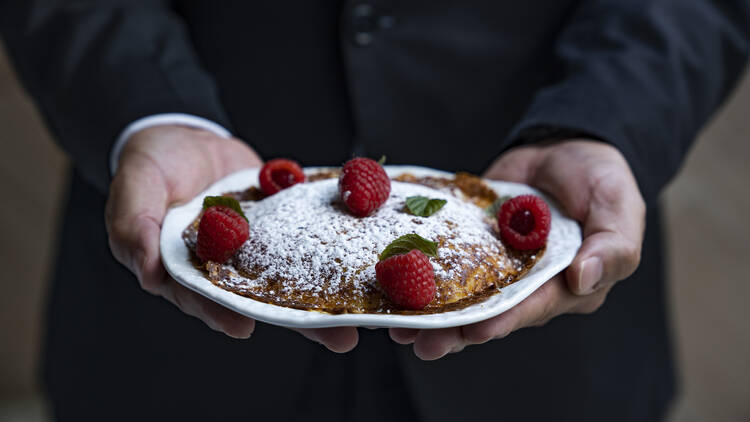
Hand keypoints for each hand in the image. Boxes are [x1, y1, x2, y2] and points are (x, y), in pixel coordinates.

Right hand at [105, 125, 357, 351]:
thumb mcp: (136, 187)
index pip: (203, 297)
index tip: (243, 326)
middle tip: (336, 337)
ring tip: (358, 317)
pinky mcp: (280, 228)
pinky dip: (331, 254)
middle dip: (295, 319)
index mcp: (185, 269)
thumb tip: (149, 274)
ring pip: (290, 278)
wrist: (186, 136)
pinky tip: (359, 264)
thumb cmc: (152, 163)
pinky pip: (305, 242)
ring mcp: (256, 248)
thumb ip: (136, 227)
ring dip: (323, 298)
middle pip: (259, 300)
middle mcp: (225, 267)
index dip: (220, 312)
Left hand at [389, 140, 644, 359]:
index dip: (504, 320)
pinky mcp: (474, 243)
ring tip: (400, 326)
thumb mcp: (619, 208)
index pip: (533, 308)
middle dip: (457, 329)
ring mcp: (497, 264)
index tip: (475, 331)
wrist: (564, 146)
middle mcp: (528, 283)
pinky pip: (449, 260)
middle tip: (424, 342)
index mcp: (567, 285)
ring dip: (434, 311)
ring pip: (463, 294)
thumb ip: (612, 246)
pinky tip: (396, 285)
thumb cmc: (602, 181)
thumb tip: (584, 278)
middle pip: (490, 311)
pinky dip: (423, 272)